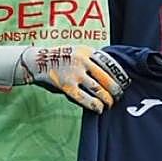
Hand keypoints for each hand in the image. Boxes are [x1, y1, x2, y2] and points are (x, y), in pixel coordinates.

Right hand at [0, 45, 129, 111]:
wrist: (36, 61)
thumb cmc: (60, 58)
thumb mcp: (77, 52)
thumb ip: (91, 61)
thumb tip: (109, 75)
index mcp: (87, 51)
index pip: (110, 63)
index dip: (120, 75)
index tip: (126, 82)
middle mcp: (82, 60)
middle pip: (107, 77)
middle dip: (116, 89)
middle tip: (119, 96)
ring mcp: (74, 73)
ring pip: (98, 89)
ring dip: (107, 99)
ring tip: (110, 104)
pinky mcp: (66, 86)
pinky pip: (85, 98)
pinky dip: (94, 105)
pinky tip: (99, 109)